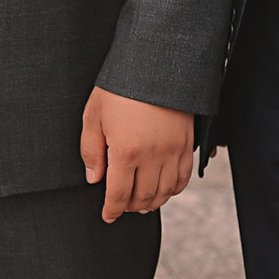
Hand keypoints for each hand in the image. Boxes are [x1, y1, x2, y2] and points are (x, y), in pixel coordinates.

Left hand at [80, 88, 195, 220]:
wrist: (155, 63)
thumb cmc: (119, 86)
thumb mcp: (94, 115)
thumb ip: (91, 151)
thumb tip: (94, 179)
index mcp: (126, 151)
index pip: (118, 194)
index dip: (111, 210)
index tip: (108, 216)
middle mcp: (152, 156)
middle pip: (143, 197)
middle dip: (130, 207)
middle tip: (121, 207)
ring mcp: (173, 151)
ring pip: (165, 192)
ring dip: (152, 203)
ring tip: (140, 203)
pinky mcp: (187, 144)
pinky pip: (183, 178)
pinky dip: (173, 190)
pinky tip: (163, 190)